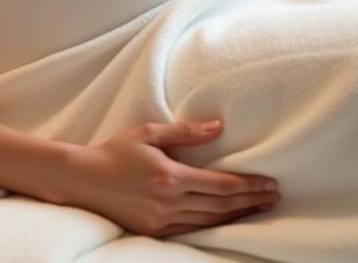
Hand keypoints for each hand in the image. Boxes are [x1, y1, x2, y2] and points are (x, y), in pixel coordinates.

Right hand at [54, 120, 279, 236]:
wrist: (84, 179)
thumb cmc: (115, 152)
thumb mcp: (148, 133)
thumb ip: (185, 132)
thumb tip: (218, 127)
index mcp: (171, 176)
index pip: (221, 185)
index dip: (248, 185)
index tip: (269, 183)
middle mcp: (170, 201)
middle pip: (221, 206)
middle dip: (250, 201)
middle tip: (273, 196)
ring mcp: (163, 220)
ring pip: (210, 222)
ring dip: (238, 216)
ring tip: (259, 209)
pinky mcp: (155, 231)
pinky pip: (193, 231)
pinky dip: (214, 226)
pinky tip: (227, 220)